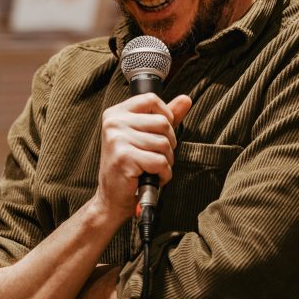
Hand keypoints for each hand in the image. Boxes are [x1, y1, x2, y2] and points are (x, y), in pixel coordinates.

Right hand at [97, 92, 191, 218]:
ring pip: (163, 143)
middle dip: (168, 144)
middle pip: (162, 122)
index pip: (151, 99)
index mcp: (116, 113)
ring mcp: (117, 139)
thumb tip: (186, 99)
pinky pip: (160, 161)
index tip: (161, 133)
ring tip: (152, 168)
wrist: (112, 198)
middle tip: (155, 157)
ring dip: (166, 161)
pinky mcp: (123, 157)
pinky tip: (151, 177)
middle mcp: (113, 122)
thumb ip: (165, 116)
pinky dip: (163, 174)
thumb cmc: (130, 166)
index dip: (166, 116)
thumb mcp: (147, 136)